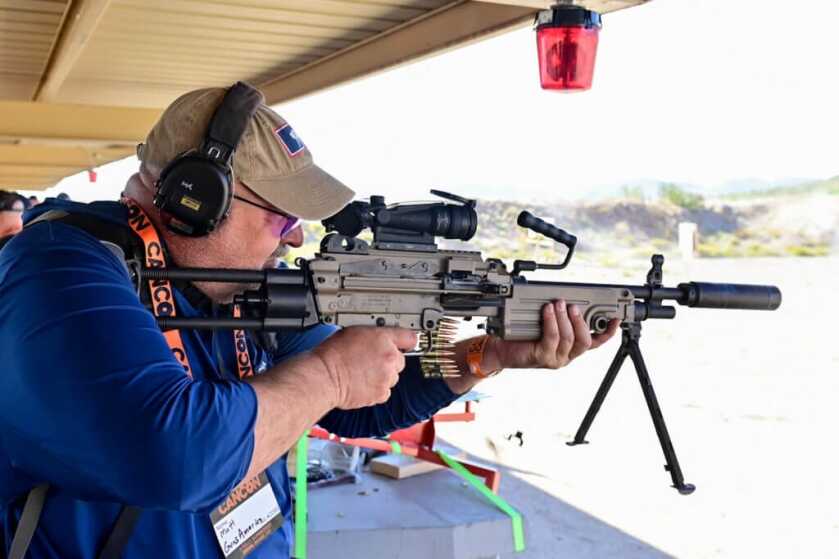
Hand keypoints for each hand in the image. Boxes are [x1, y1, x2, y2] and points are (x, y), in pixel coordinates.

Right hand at [312, 327, 417, 409]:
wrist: (325, 376)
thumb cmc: (333, 354)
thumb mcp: (354, 331)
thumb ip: (373, 336)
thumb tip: (379, 340)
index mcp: (383, 339)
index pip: (409, 337)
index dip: (407, 341)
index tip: (409, 344)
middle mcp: (389, 358)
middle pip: (399, 360)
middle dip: (388, 362)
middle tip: (370, 362)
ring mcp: (387, 377)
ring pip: (392, 377)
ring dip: (382, 376)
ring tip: (362, 373)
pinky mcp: (382, 393)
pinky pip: (385, 391)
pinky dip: (376, 390)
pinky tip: (362, 383)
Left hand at [485, 300, 619, 370]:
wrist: (501, 349)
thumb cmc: (522, 335)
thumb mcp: (546, 323)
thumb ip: (560, 315)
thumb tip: (568, 297)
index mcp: (572, 348)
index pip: (596, 342)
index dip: (608, 332)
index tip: (615, 319)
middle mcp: (566, 356)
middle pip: (585, 340)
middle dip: (581, 320)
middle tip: (573, 305)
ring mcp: (555, 359)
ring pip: (569, 338)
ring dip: (565, 318)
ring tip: (558, 304)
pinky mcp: (542, 358)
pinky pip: (552, 338)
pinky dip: (551, 322)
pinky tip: (547, 311)